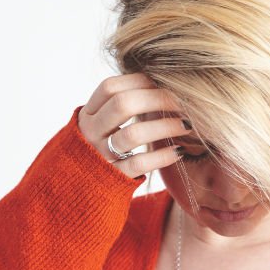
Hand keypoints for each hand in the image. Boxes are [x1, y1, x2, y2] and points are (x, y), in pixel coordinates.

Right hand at [78, 73, 192, 178]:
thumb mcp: (105, 123)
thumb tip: (164, 82)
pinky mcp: (114, 177)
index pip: (110, 87)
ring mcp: (100, 155)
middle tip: (182, 101)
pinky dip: (162, 156)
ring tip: (187, 125)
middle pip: (123, 105)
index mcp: (89, 113)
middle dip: (157, 99)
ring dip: (165, 126)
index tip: (164, 82)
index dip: (139, 81)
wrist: (83, 188)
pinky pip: (140, 163)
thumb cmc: (105, 146)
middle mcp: (91, 132)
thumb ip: (125, 104)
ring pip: (133, 134)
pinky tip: (179, 150)